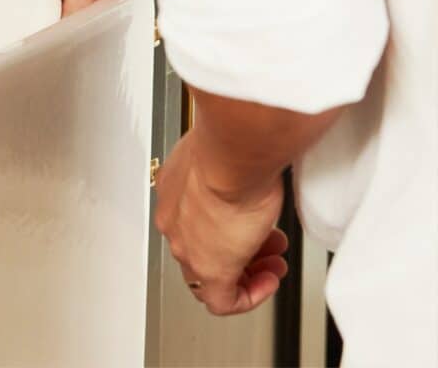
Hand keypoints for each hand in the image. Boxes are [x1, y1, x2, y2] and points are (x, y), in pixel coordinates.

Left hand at [154, 131, 289, 314]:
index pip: (193, 220)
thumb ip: (231, 170)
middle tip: (268, 245)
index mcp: (174, 191)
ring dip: (249, 269)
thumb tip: (246, 167)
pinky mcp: (208, 269)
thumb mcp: (228, 159)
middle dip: (241, 247)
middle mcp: (174, 219)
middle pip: (204, 246)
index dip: (226, 227)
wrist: (232, 158)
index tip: (248, 223)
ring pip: (212, 272)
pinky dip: (247, 296)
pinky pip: (221, 300)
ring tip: (275, 259)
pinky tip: (268, 282)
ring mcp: (187, 245)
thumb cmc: (233, 150)